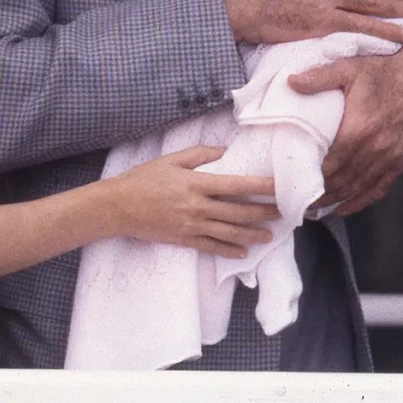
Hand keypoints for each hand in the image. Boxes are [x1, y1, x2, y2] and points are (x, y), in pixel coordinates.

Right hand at [108, 146, 279, 258]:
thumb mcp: (169, 160)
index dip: (260, 186)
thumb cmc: (142, 179)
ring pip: (230, 232)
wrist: (117, 207)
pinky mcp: (184, 239)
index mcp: (195, 183)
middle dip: (264, 212)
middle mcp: (197, 206)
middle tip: (284, 213)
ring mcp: (191, 225)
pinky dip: (229, 250)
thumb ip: (199, 154)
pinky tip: (243, 252)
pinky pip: (211, 246)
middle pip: (239, 211)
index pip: (236, 185)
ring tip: (270, 235)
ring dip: (253, 234)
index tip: (279, 187)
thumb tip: (224, 150)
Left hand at [290, 46, 402, 214]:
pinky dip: (360, 201)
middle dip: (318, 192)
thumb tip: (291, 82)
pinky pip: (379, 188)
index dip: (310, 176)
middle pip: (341, 180)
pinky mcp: (400, 161)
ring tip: (313, 207)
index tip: (291, 181)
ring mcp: (389, 157)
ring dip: (335, 199)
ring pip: (357, 188)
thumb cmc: (383, 73)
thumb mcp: (348, 68)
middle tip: (295, 199)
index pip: (329, 162)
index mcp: (359, 128)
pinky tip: (344, 207)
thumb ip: (319, 77)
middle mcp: (375, 148)